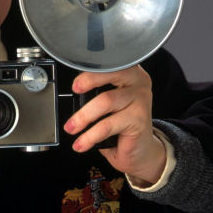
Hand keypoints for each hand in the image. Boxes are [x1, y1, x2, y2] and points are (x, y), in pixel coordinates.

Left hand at [63, 65, 165, 185]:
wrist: (140, 149)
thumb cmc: (121, 123)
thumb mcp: (108, 102)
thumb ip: (97, 90)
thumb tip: (72, 91)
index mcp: (129, 72)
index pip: (110, 63)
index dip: (91, 70)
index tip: (76, 83)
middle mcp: (138, 81)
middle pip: (110, 75)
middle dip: (88, 82)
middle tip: (73, 95)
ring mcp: (141, 99)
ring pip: (106, 100)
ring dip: (83, 116)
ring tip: (71, 128)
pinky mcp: (139, 119)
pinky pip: (108, 125)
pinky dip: (91, 136)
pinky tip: (82, 143)